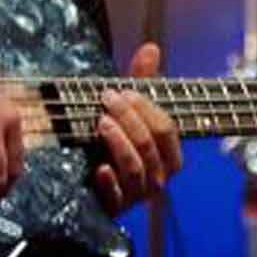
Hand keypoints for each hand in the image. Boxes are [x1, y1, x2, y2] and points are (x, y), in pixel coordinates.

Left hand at [93, 41, 183, 215]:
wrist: (87, 187)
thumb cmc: (115, 143)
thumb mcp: (128, 113)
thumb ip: (141, 83)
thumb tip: (151, 48)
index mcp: (168, 154)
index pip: (166, 129)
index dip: (145, 108)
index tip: (123, 91)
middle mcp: (158, 176)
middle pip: (151, 144)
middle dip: (130, 119)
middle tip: (107, 100)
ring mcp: (138, 194)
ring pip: (136, 167)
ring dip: (119, 142)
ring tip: (101, 123)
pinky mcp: (116, 208)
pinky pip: (118, 196)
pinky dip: (110, 181)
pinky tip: (99, 168)